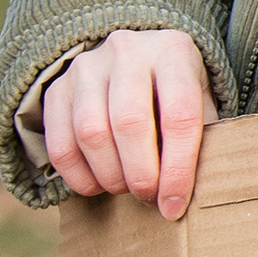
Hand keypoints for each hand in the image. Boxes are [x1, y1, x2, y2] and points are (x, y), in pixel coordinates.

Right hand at [39, 29, 216, 220]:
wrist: (134, 56)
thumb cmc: (174, 91)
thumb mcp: (200, 102)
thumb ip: (200, 140)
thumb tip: (183, 196)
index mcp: (173, 52)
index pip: (179, 116)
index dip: (177, 169)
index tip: (174, 204)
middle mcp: (127, 52)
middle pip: (130, 123)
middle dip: (140, 174)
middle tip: (148, 197)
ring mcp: (87, 68)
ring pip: (91, 133)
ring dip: (109, 176)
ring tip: (125, 188)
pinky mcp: (57, 89)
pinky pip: (60, 143)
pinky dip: (78, 176)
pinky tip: (96, 185)